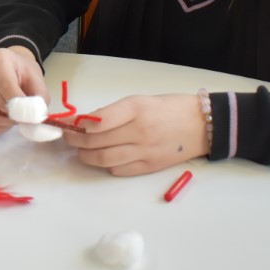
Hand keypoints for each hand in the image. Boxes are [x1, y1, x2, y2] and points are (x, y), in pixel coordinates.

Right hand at [0, 47, 47, 134]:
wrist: (12, 69)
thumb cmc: (23, 73)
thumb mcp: (37, 80)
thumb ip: (38, 97)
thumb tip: (32, 118)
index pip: (5, 84)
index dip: (18, 102)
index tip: (29, 113)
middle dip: (14, 114)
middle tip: (26, 116)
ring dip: (8, 121)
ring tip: (18, 114)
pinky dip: (1, 125)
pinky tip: (8, 116)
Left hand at [61, 93, 209, 175]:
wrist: (203, 124)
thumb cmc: (170, 107)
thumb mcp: (141, 100)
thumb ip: (114, 112)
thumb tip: (86, 123)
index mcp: (136, 108)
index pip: (96, 121)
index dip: (75, 125)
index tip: (66, 124)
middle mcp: (138, 130)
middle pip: (95, 141)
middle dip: (75, 141)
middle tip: (67, 138)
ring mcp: (144, 151)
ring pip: (103, 158)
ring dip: (86, 156)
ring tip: (81, 151)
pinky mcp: (149, 167)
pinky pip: (118, 170)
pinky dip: (105, 165)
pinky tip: (103, 158)